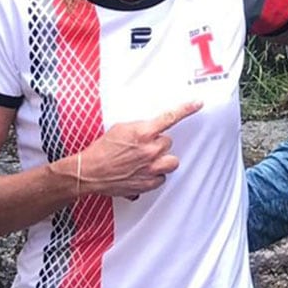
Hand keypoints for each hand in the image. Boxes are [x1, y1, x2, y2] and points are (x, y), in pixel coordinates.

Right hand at [72, 101, 202, 199]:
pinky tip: (142, 172)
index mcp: (143, 132)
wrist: (90, 172)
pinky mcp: (148, 183)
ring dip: (162, 160)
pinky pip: (162, 178)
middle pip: (168, 142)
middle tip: (143, 147)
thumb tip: (152, 130)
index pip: (170, 117)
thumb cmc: (102, 150)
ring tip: (148, 161)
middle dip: (158, 144)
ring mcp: (151, 168)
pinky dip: (155, 175)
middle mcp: (150, 150)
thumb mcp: (121, 129)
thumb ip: (140, 128)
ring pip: (171, 161)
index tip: (197, 104)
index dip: (186, 109)